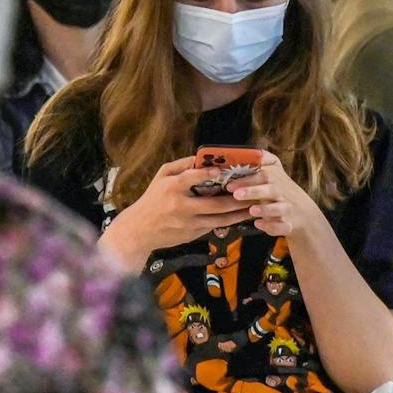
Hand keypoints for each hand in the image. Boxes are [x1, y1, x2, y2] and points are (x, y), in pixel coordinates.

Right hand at [99, 156, 255, 270]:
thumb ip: (181, 165)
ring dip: (238, 215)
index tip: (222, 170)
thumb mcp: (160, 177)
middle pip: (213, 204)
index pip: (190, 178)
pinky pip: (214, 227)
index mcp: (171, 188)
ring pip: (218, 220)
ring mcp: (187, 223)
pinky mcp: (192, 235)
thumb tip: (201, 157)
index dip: (206, 174)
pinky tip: (241, 217)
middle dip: (235, 200)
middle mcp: (180, 206)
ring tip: (254, 208)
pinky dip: (228, 222)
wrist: (139, 231)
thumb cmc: (152, 199)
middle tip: (253, 193)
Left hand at [224, 152, 323, 239]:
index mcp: (275, 178)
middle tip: (236, 194)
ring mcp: (287, 208)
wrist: (304, 213)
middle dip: (253, 191)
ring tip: (252, 210)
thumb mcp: (274, 172)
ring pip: (278, 208)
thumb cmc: (279, 190)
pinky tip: (259, 224)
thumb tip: (235, 156)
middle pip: (270, 189)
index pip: (263, 173)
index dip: (247, 178)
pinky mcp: (289, 224)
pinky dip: (272, 226)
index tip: (230, 184)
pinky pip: (283, 226)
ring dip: (265, 209)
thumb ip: (260, 163)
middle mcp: (282, 192)